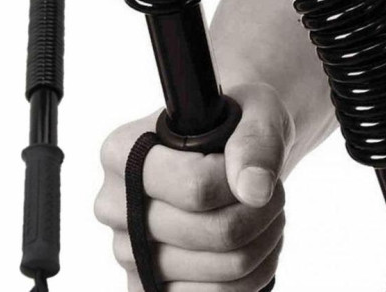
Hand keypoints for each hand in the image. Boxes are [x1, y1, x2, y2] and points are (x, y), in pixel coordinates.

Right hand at [95, 82, 294, 290]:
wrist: (222, 153)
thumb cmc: (231, 126)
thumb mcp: (254, 111)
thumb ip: (255, 141)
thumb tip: (254, 190)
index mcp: (122, 153)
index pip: (195, 188)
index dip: (239, 182)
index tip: (248, 167)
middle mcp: (115, 204)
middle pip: (211, 233)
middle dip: (260, 212)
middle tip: (270, 191)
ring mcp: (128, 251)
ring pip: (221, 271)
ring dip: (261, 241)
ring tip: (264, 212)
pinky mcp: (148, 285)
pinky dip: (250, 274)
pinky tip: (253, 242)